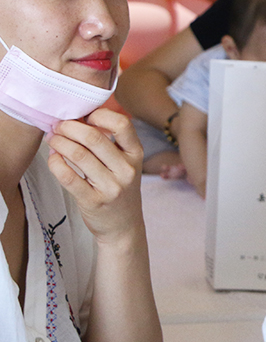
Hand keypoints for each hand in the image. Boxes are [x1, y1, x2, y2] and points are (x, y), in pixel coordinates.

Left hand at [45, 109, 143, 243]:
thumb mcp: (126, 165)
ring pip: (78, 155)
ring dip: (58, 142)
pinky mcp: (93, 201)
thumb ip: (111, 143)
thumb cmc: (119, 189)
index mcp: (136, 156)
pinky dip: (55, 163)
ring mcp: (111, 187)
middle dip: (69, 127)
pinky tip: (53, 158)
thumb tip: (80, 116)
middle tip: (59, 126)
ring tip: (53, 140)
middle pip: (93, 138)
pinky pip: (67, 176)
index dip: (100, 115)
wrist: (123, 226)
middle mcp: (127, 171)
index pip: (122, 125)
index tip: (86, 117)